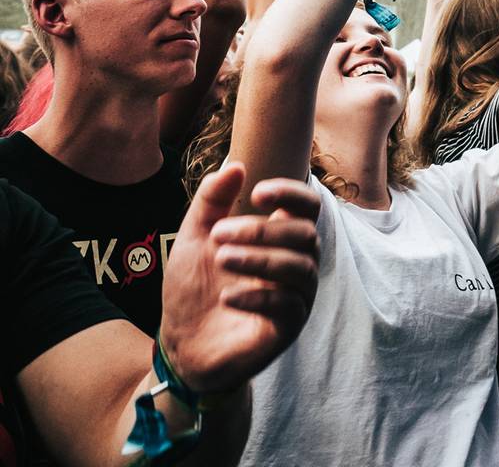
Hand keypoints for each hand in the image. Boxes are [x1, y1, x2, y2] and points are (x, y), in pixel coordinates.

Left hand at [159, 164, 318, 392]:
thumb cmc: (193, 289)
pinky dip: (258, 295)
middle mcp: (295, 261)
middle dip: (260, 230)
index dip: (292, 193)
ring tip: (222, 260)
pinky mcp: (289, 325)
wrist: (181, 343)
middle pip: (304, 233)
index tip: (258, 193)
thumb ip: (212, 201)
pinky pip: (289, 303)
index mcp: (279, 237)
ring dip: (260, 259)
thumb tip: (235, 165)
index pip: (307, 205)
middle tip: (218, 235)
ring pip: (300, 266)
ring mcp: (296, 294)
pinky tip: (228, 297)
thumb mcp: (194, 238)